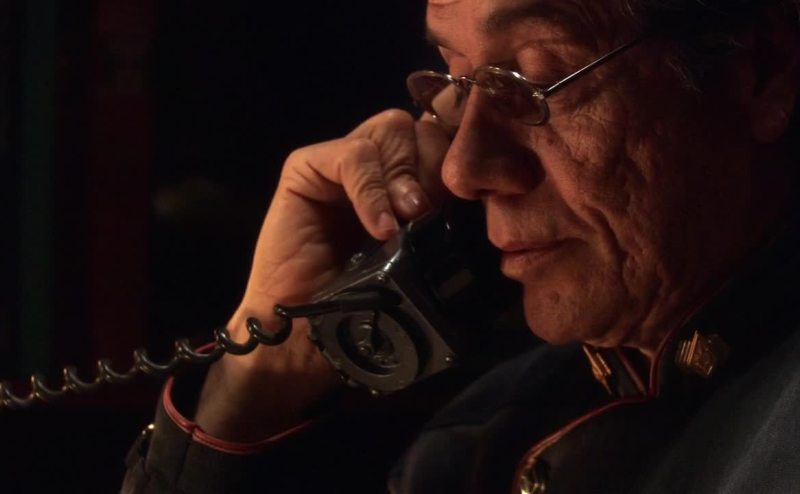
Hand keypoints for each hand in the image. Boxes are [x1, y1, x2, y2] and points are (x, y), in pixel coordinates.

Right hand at [194, 110, 450, 440]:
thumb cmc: (368, 304)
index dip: (463, 166)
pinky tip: (380, 229)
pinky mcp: (307, 168)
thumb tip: (487, 200)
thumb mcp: (424, 261)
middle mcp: (380, 165)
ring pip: (395, 128)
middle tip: (430, 216)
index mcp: (410, 182)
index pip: (450, 141)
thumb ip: (447, 223)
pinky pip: (355, 154)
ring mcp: (342, 162)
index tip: (469, 207)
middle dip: (437, 169)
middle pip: (427, 128)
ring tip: (406, 222)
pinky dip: (373, 190)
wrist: (308, 334)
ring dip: (407, 176)